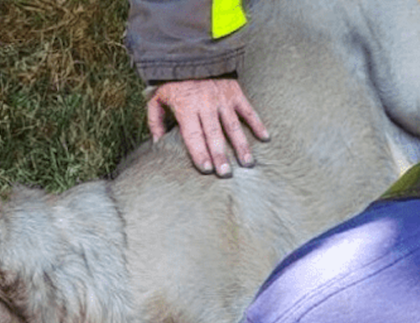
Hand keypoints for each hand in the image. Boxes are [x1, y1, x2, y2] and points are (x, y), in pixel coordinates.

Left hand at [147, 78, 269, 176]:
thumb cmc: (173, 80)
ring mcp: (222, 98)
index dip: (199, 152)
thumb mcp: (157, 98)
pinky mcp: (234, 92)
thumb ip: (155, 121)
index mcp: (186, 107)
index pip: (193, 135)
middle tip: (226, 174)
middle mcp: (206, 104)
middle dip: (220, 155)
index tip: (206, 169)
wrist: (190, 51)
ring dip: (241, 145)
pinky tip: (264, 138)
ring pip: (233, 125)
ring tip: (248, 163)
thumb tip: (157, 143)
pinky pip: (248, 110)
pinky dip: (257, 123)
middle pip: (214, 134)